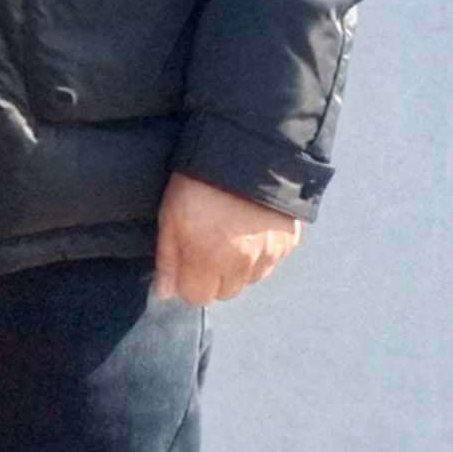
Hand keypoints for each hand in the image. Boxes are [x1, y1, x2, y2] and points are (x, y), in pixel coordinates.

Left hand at [153, 172, 301, 308]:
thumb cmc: (200, 183)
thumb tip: (164, 292)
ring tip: (229, 237)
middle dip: (212, 278)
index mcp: (208, 259)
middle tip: (207, 248)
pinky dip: (260, 256)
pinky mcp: (288, 244)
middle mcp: (242, 264)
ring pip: (249, 281)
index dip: (187, 283)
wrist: (248, 153)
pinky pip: (270, 264)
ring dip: (237, 269)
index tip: (185, 264)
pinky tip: (250, 231)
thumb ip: (168, 259)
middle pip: (224, 293)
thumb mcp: (171, 216)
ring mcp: (269, 255)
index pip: (196, 298)